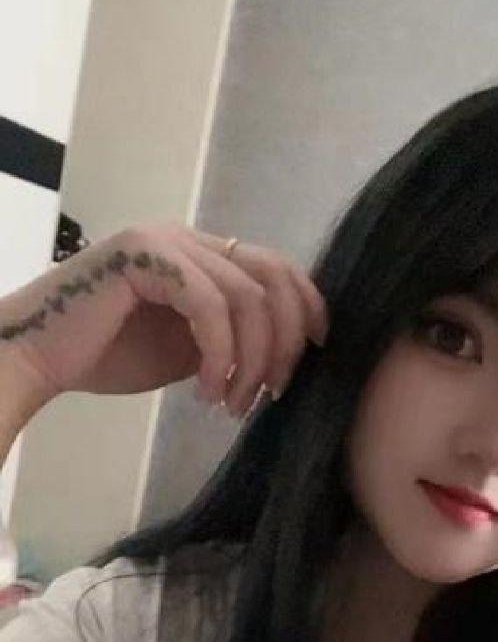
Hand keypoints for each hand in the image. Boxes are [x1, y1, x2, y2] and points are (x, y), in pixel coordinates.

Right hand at [0, 222, 328, 418]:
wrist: (37, 356)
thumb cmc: (106, 354)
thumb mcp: (189, 347)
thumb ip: (231, 336)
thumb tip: (285, 353)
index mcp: (202, 252)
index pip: (277, 267)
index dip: (309, 307)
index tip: (316, 354)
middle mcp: (188, 236)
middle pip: (274, 278)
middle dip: (287, 341)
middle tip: (275, 392)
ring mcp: (166, 240)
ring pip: (247, 297)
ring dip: (252, 360)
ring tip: (232, 404)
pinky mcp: (146, 255)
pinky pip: (211, 306)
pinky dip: (219, 356)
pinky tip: (205, 392)